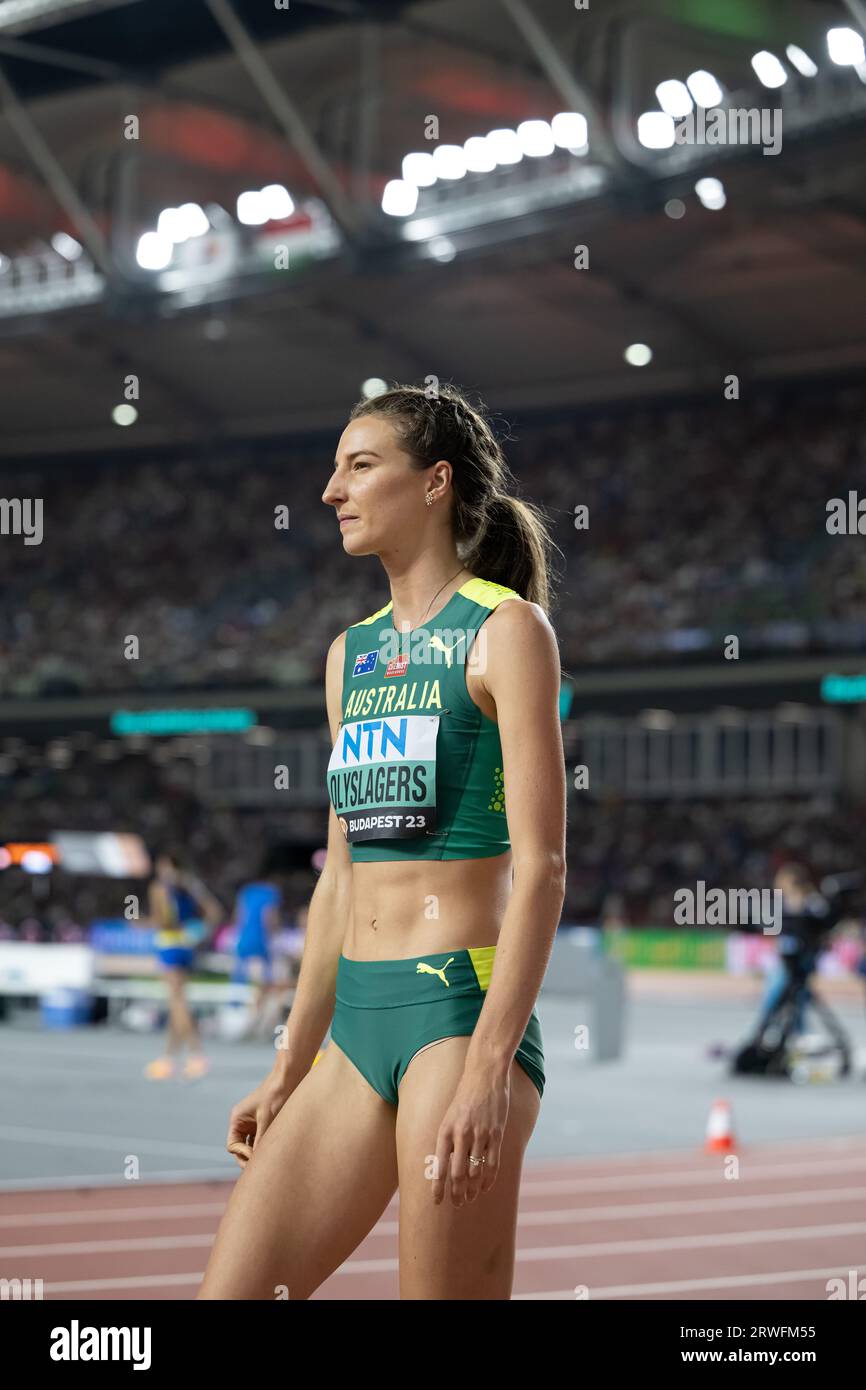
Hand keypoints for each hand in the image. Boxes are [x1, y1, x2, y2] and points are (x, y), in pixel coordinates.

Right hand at [226, 1074, 296, 1169]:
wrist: (289, 1077)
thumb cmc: (276, 1095)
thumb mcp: (267, 1120)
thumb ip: (261, 1141)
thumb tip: (259, 1162)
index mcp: (237, 1119)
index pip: (232, 1146)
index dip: (242, 1154)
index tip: (256, 1155)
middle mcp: (242, 1123)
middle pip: (240, 1149)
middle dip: (249, 1158)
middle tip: (262, 1168)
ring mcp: (253, 1124)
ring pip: (251, 1147)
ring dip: (258, 1154)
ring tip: (269, 1162)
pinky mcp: (264, 1124)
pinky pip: (261, 1141)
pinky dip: (265, 1148)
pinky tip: (275, 1153)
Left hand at [431, 1068, 509, 1206]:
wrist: (484, 1075)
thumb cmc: (464, 1097)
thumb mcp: (449, 1117)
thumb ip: (447, 1140)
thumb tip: (444, 1166)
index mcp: (445, 1131)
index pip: (439, 1167)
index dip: (438, 1188)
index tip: (437, 1202)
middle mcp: (461, 1134)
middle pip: (458, 1174)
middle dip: (457, 1193)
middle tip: (457, 1204)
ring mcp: (480, 1135)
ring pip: (475, 1171)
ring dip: (472, 1189)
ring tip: (470, 1197)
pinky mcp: (496, 1134)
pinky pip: (492, 1163)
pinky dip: (488, 1179)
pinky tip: (485, 1187)